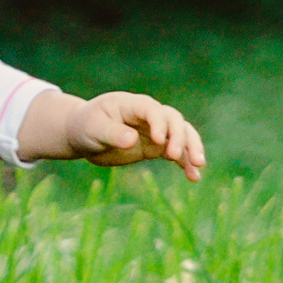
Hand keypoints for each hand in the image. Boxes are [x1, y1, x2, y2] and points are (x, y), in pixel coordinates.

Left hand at [63, 91, 205, 180]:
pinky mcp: (156, 147)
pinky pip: (177, 153)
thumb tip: (132, 140)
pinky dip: (186, 163)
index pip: (152, 109)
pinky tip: (194, 178)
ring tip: (198, 166)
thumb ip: (112, 133)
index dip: (159, 122)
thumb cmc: (86, 126)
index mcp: (132, 104)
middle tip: (176, 155)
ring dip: (191, 148)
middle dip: (179, 136)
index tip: (158, 141)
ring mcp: (155, 130)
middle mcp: (148, 115)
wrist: (84, 134)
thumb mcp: (94, 129)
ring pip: (181, 134)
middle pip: (173, 120)